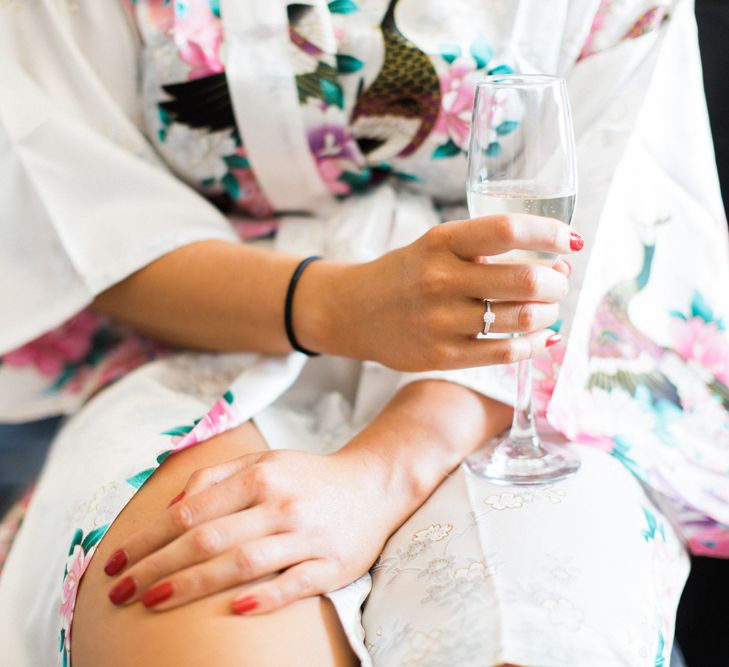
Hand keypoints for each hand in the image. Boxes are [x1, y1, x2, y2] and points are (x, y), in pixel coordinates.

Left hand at [104, 449, 398, 614]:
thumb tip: (171, 508)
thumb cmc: (309, 477)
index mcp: (260, 476)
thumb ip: (216, 478)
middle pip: (209, 538)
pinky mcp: (332, 563)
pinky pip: (295, 584)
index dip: (149, 536)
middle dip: (157, 565)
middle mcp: (280, 503)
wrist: (374, 484)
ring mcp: (307, 534)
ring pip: (244, 561)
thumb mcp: (264, 462)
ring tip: (153, 600)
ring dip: (195, 583)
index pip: (192, 509)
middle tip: (119, 590)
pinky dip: (265, 597)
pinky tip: (233, 609)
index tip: (115, 560)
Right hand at [296, 214, 581, 371]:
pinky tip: (540, 336)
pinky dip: (534, 344)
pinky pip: (505, 353)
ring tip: (546, 308)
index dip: (550, 233)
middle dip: (558, 282)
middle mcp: (441, 279)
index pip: (508, 229)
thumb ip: (486, 249)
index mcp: (441, 242)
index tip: (571, 240)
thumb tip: (556, 263)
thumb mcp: (436, 246)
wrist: (353, 311)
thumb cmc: (405, 274)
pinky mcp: (442, 356)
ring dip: (549, 312)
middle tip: (559, 281)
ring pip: (522, 319)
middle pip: (526, 281)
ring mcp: (441, 322)